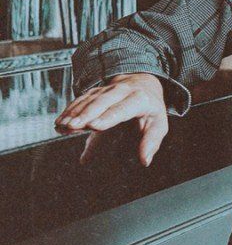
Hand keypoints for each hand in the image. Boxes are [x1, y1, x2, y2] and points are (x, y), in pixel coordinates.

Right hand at [54, 73, 168, 167]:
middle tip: (72, 127)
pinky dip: (70, 110)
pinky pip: (81, 99)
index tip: (94, 126)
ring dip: (74, 112)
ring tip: (62, 126)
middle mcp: (122, 91)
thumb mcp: (158, 124)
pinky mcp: (96, 91)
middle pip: (102, 101)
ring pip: (89, 99)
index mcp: (140, 99)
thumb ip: (151, 142)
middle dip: (86, 113)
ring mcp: (108, 89)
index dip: (108, 116)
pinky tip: (60, 121)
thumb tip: (145, 161)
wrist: (143, 83)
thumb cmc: (151, 109)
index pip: (122, 108)